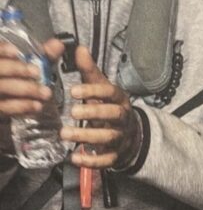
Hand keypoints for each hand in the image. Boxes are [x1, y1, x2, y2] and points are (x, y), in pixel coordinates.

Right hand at [0, 39, 64, 154]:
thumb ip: (44, 56)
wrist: (15, 105)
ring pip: (2, 88)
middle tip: (36, 72)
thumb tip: (58, 44)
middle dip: (16, 70)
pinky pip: (4, 108)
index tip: (16, 52)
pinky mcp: (0, 108)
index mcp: (3, 62)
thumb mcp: (32, 66)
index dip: (2, 50)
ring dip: (23, 90)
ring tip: (44, 93)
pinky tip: (36, 106)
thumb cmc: (24, 80)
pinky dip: (20, 107)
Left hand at [60, 46, 140, 168]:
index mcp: (120, 99)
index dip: (94, 92)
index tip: (74, 91)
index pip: (111, 93)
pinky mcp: (116, 155)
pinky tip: (75, 158)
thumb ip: (89, 71)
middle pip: (114, 115)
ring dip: (87, 136)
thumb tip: (79, 48)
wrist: (130, 134)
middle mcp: (123, 117)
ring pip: (108, 137)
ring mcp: (121, 137)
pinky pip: (106, 160)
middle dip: (94, 113)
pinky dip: (92, 161)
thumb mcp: (101, 87)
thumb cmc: (110, 107)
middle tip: (72, 112)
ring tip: (65, 134)